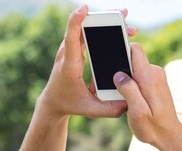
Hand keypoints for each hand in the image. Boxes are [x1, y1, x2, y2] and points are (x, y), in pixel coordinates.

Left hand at [39, 5, 136, 119]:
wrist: (52, 101)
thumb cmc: (70, 104)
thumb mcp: (90, 110)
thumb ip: (108, 110)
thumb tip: (128, 105)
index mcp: (69, 66)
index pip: (71, 39)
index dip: (76, 22)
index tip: (84, 9)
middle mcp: (67, 53)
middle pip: (83, 29)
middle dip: (104, 20)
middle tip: (123, 15)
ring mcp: (69, 49)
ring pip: (85, 28)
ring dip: (105, 23)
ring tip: (125, 22)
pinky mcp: (73, 48)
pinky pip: (86, 33)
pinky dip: (100, 28)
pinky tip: (117, 29)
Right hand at [112, 44, 181, 150]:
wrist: (170, 136)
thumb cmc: (153, 128)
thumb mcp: (138, 112)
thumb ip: (129, 91)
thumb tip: (118, 75)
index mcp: (149, 78)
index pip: (135, 49)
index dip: (121, 50)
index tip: (110, 60)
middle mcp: (155, 73)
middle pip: (132, 59)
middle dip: (120, 70)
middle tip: (115, 91)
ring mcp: (156, 77)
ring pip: (134, 69)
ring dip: (126, 80)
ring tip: (124, 99)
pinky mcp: (156, 83)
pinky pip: (139, 76)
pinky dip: (132, 85)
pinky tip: (131, 100)